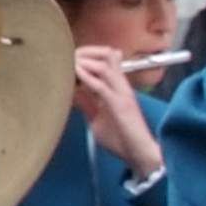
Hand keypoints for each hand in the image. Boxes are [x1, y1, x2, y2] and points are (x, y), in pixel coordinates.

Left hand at [72, 46, 162, 177]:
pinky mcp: (120, 104)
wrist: (139, 153)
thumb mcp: (96, 118)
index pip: (105, 60)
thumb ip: (86, 104)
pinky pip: (102, 86)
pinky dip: (87, 77)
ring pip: (104, 65)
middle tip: (66, 55)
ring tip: (69, 61)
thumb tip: (72, 93)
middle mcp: (120, 86)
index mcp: (116, 87)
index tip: (68, 58)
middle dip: (84, 52)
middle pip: (105, 56)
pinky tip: (76, 72)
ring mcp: (121, 93)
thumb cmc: (121, 138)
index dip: (86, 55)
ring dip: (84, 61)